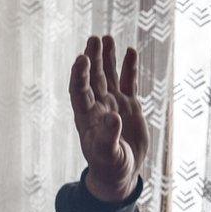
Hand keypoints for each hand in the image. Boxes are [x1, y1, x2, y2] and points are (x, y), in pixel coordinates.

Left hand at [68, 35, 149, 201]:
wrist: (121, 174)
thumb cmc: (110, 167)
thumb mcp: (109, 155)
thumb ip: (108, 137)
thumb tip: (113, 117)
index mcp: (87, 117)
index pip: (79, 91)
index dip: (79, 75)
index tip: (82, 58)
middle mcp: (98, 106)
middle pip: (93, 78)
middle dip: (93, 58)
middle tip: (94, 39)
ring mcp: (113, 103)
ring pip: (108, 76)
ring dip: (107, 58)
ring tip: (106, 38)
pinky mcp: (129, 105)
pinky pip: (128, 82)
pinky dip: (129, 68)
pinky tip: (130, 51)